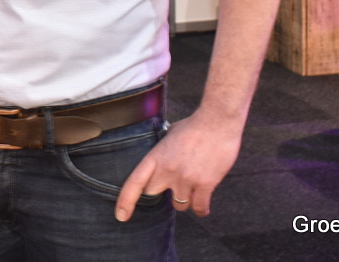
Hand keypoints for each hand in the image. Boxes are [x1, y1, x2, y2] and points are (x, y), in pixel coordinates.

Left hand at [114, 110, 242, 221]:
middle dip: (159, 193)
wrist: (217, 122)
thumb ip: (163, 149)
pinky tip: (202, 207)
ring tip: (192, 187)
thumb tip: (161, 156)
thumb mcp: (169, 134)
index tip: (121, 216)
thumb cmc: (194, 126)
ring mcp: (186, 178)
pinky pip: (199, 207)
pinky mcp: (205, 184)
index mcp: (156, 157)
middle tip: (169, 187)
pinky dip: (201, 209)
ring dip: (184, 200)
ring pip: (180, 205)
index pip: (135, 182)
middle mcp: (168, 170)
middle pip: (154, 195)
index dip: (125, 201)